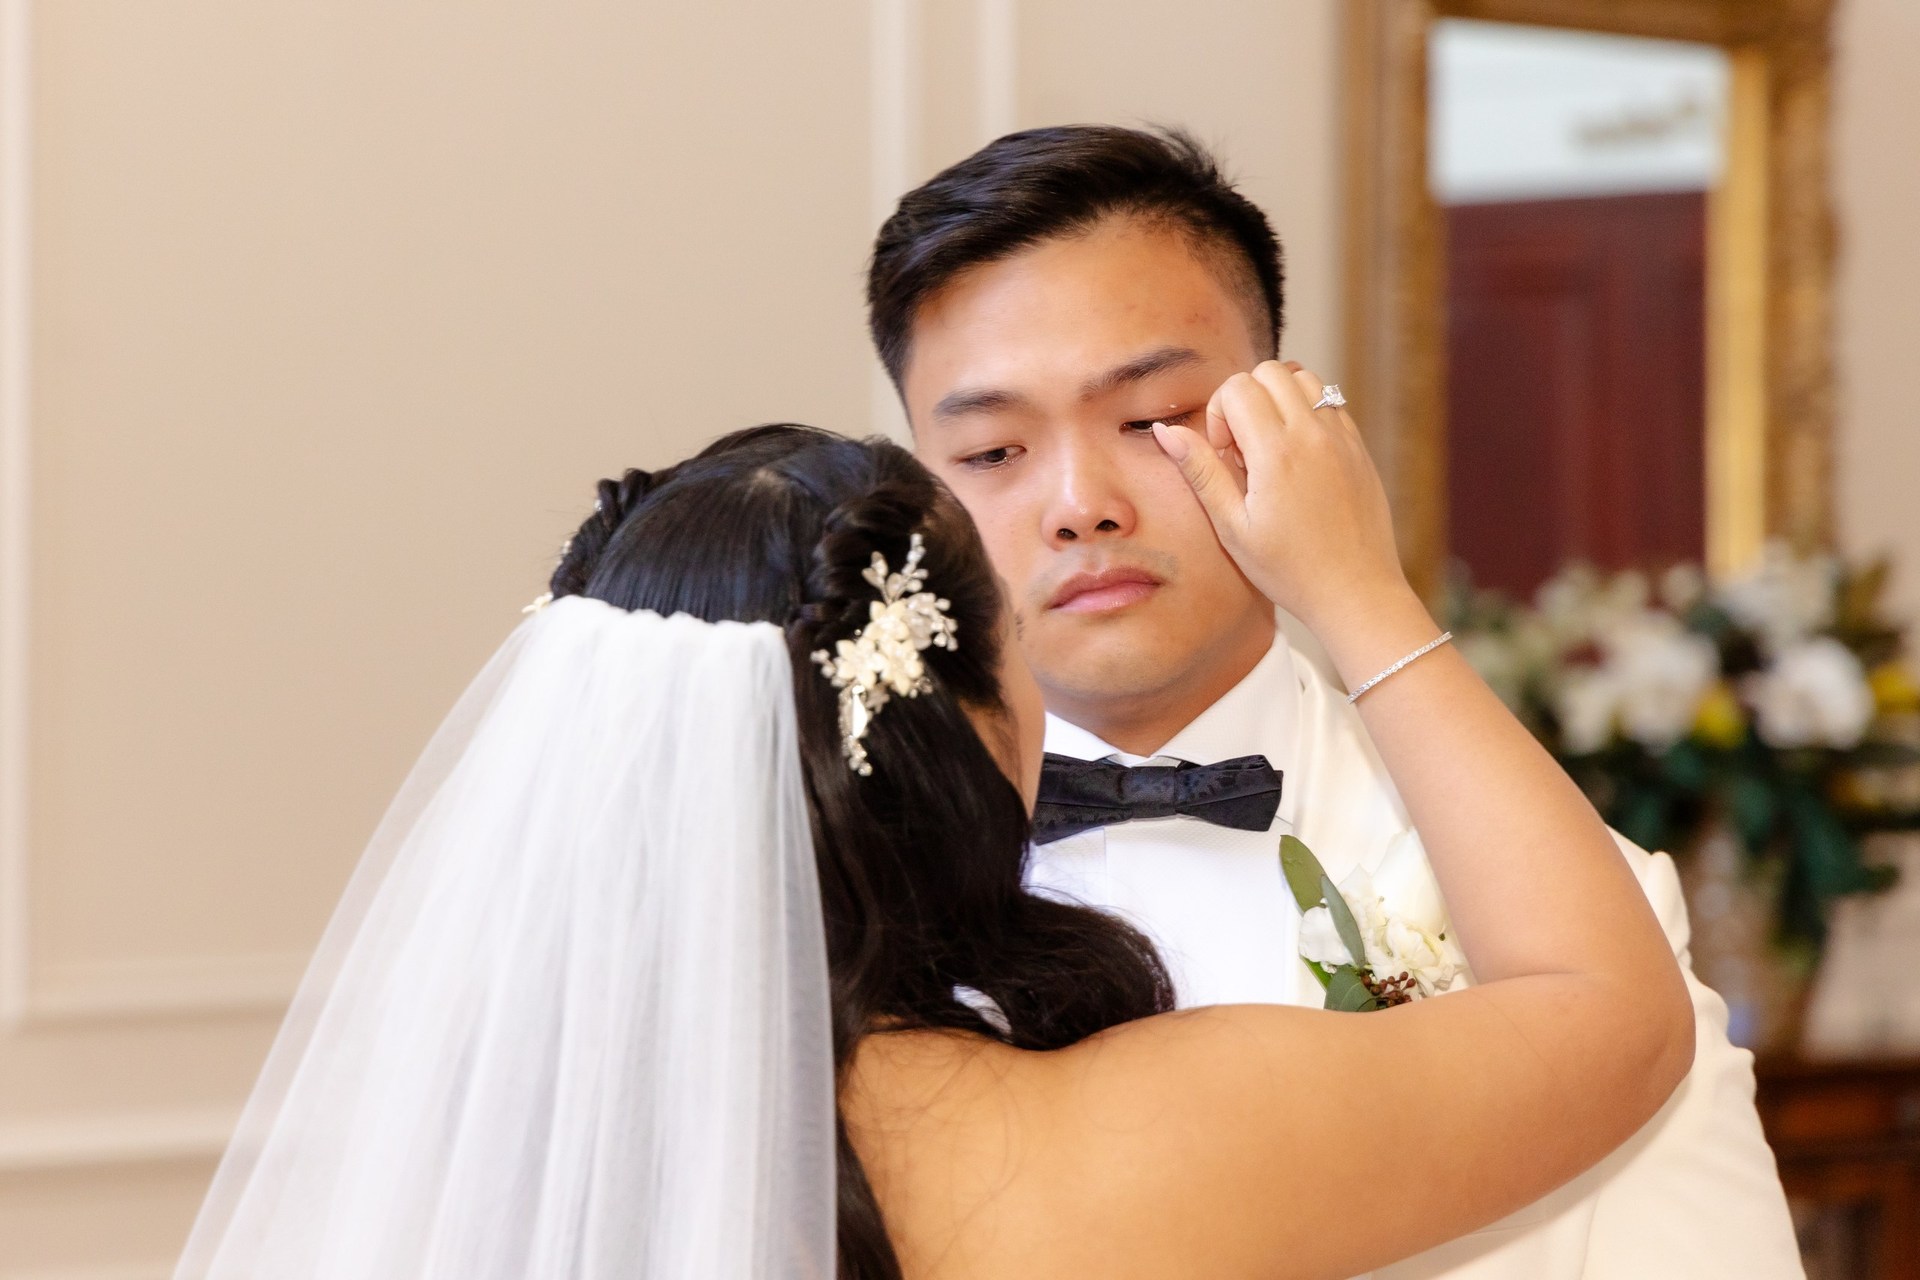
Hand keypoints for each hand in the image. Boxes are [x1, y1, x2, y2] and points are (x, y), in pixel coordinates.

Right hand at [1150, 361, 1413, 641]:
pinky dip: (1306, 413)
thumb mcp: (1233, 527)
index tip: (1226, 458)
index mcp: (1277, 453)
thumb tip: (1164, 430)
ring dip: (1278, 400)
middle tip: (1245, 451)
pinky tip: (1298, 458)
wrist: (1356, 593)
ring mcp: (1342, 437)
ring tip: (1270, 447)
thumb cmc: (1289, 570)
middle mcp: (1313, 434)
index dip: (1219, 416)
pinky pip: (1330, 402)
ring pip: (1303, 378)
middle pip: (1269, 372)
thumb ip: (1200, 472)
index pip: (1238, 387)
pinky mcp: (1359, 447)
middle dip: (1245, 400)